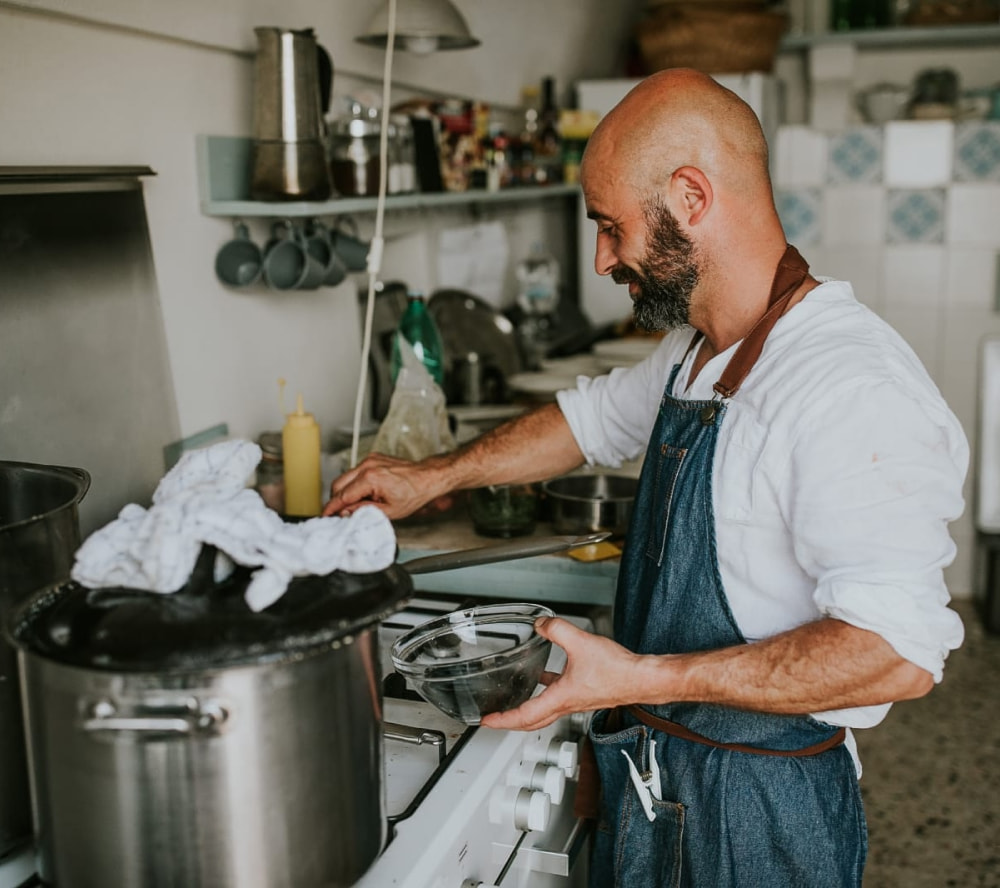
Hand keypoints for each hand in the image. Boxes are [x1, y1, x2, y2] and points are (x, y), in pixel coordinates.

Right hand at [322, 453, 443, 519]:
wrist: (426, 478)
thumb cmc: (413, 493)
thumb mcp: (389, 511)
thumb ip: (363, 511)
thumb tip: (346, 512)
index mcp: (370, 478)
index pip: (342, 495)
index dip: (332, 508)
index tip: (326, 515)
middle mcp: (367, 466)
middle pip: (338, 484)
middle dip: (336, 500)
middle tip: (340, 512)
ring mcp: (369, 460)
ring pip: (345, 477)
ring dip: (346, 491)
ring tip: (360, 503)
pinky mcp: (372, 458)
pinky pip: (355, 472)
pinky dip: (355, 483)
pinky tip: (366, 492)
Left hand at [480, 616, 642, 731]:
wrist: (642, 679)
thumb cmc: (618, 671)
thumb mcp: (580, 642)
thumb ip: (556, 629)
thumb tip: (540, 624)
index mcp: (561, 698)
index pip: (524, 715)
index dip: (502, 719)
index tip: (487, 721)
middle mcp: (566, 704)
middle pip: (531, 722)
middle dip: (510, 722)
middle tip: (494, 720)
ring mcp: (575, 701)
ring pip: (544, 712)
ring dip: (526, 710)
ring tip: (512, 702)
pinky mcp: (584, 693)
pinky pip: (557, 697)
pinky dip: (545, 691)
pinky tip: (545, 675)